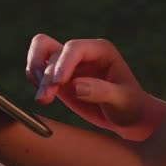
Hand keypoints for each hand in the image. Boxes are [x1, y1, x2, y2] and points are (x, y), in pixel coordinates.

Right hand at [26, 34, 165, 140]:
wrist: (129, 117)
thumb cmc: (130, 106)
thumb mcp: (122, 100)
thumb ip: (101, 91)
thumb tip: (76, 85)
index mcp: (100, 50)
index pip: (74, 48)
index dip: (63, 62)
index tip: (59, 83)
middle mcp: (82, 53)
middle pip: (52, 51)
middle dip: (46, 73)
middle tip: (47, 96)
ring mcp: (69, 64)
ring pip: (40, 53)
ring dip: (35, 73)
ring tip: (42, 98)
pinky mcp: (59, 78)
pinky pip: (38, 68)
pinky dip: (34, 80)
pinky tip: (42, 96)